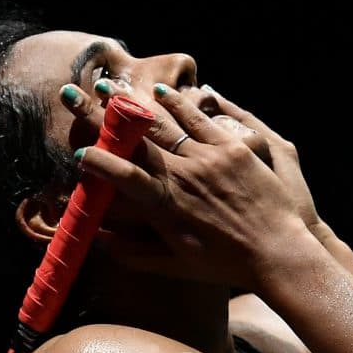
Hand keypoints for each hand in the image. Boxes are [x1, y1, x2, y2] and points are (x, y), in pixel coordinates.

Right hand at [61, 80, 310, 288]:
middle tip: (74, 96)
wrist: (277, 252)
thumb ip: (135, 254)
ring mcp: (209, 158)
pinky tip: (163, 92)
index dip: (99, 161)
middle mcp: (183, 176)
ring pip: (166, 124)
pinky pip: (201, 120)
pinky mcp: (234, 148)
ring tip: (110, 86)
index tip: (78, 151)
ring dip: (134, 104)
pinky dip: (180, 105)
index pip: (123, 175)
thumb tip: (101, 242)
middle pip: (135, 140)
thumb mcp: (176, 265)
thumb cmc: (226, 265)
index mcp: (166, 205)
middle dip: (101, 117)